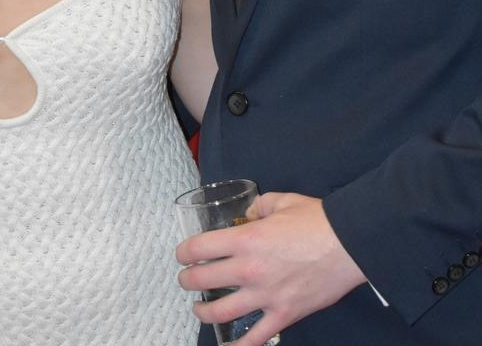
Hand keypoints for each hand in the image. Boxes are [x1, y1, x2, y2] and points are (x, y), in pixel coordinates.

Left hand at [176, 192, 365, 343]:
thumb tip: (250, 214)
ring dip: (203, 312)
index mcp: (245, 238)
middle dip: (187, 280)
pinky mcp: (283, 315)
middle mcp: (249, 269)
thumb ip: (259, 206)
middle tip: (186, 279)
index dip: (184, 251)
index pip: (199, 247)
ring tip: (199, 309)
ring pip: (220, 312)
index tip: (183, 253)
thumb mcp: (280, 200)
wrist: (349, 244)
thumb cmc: (315, 219)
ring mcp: (265, 296)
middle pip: (201, 280)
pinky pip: (254, 338)